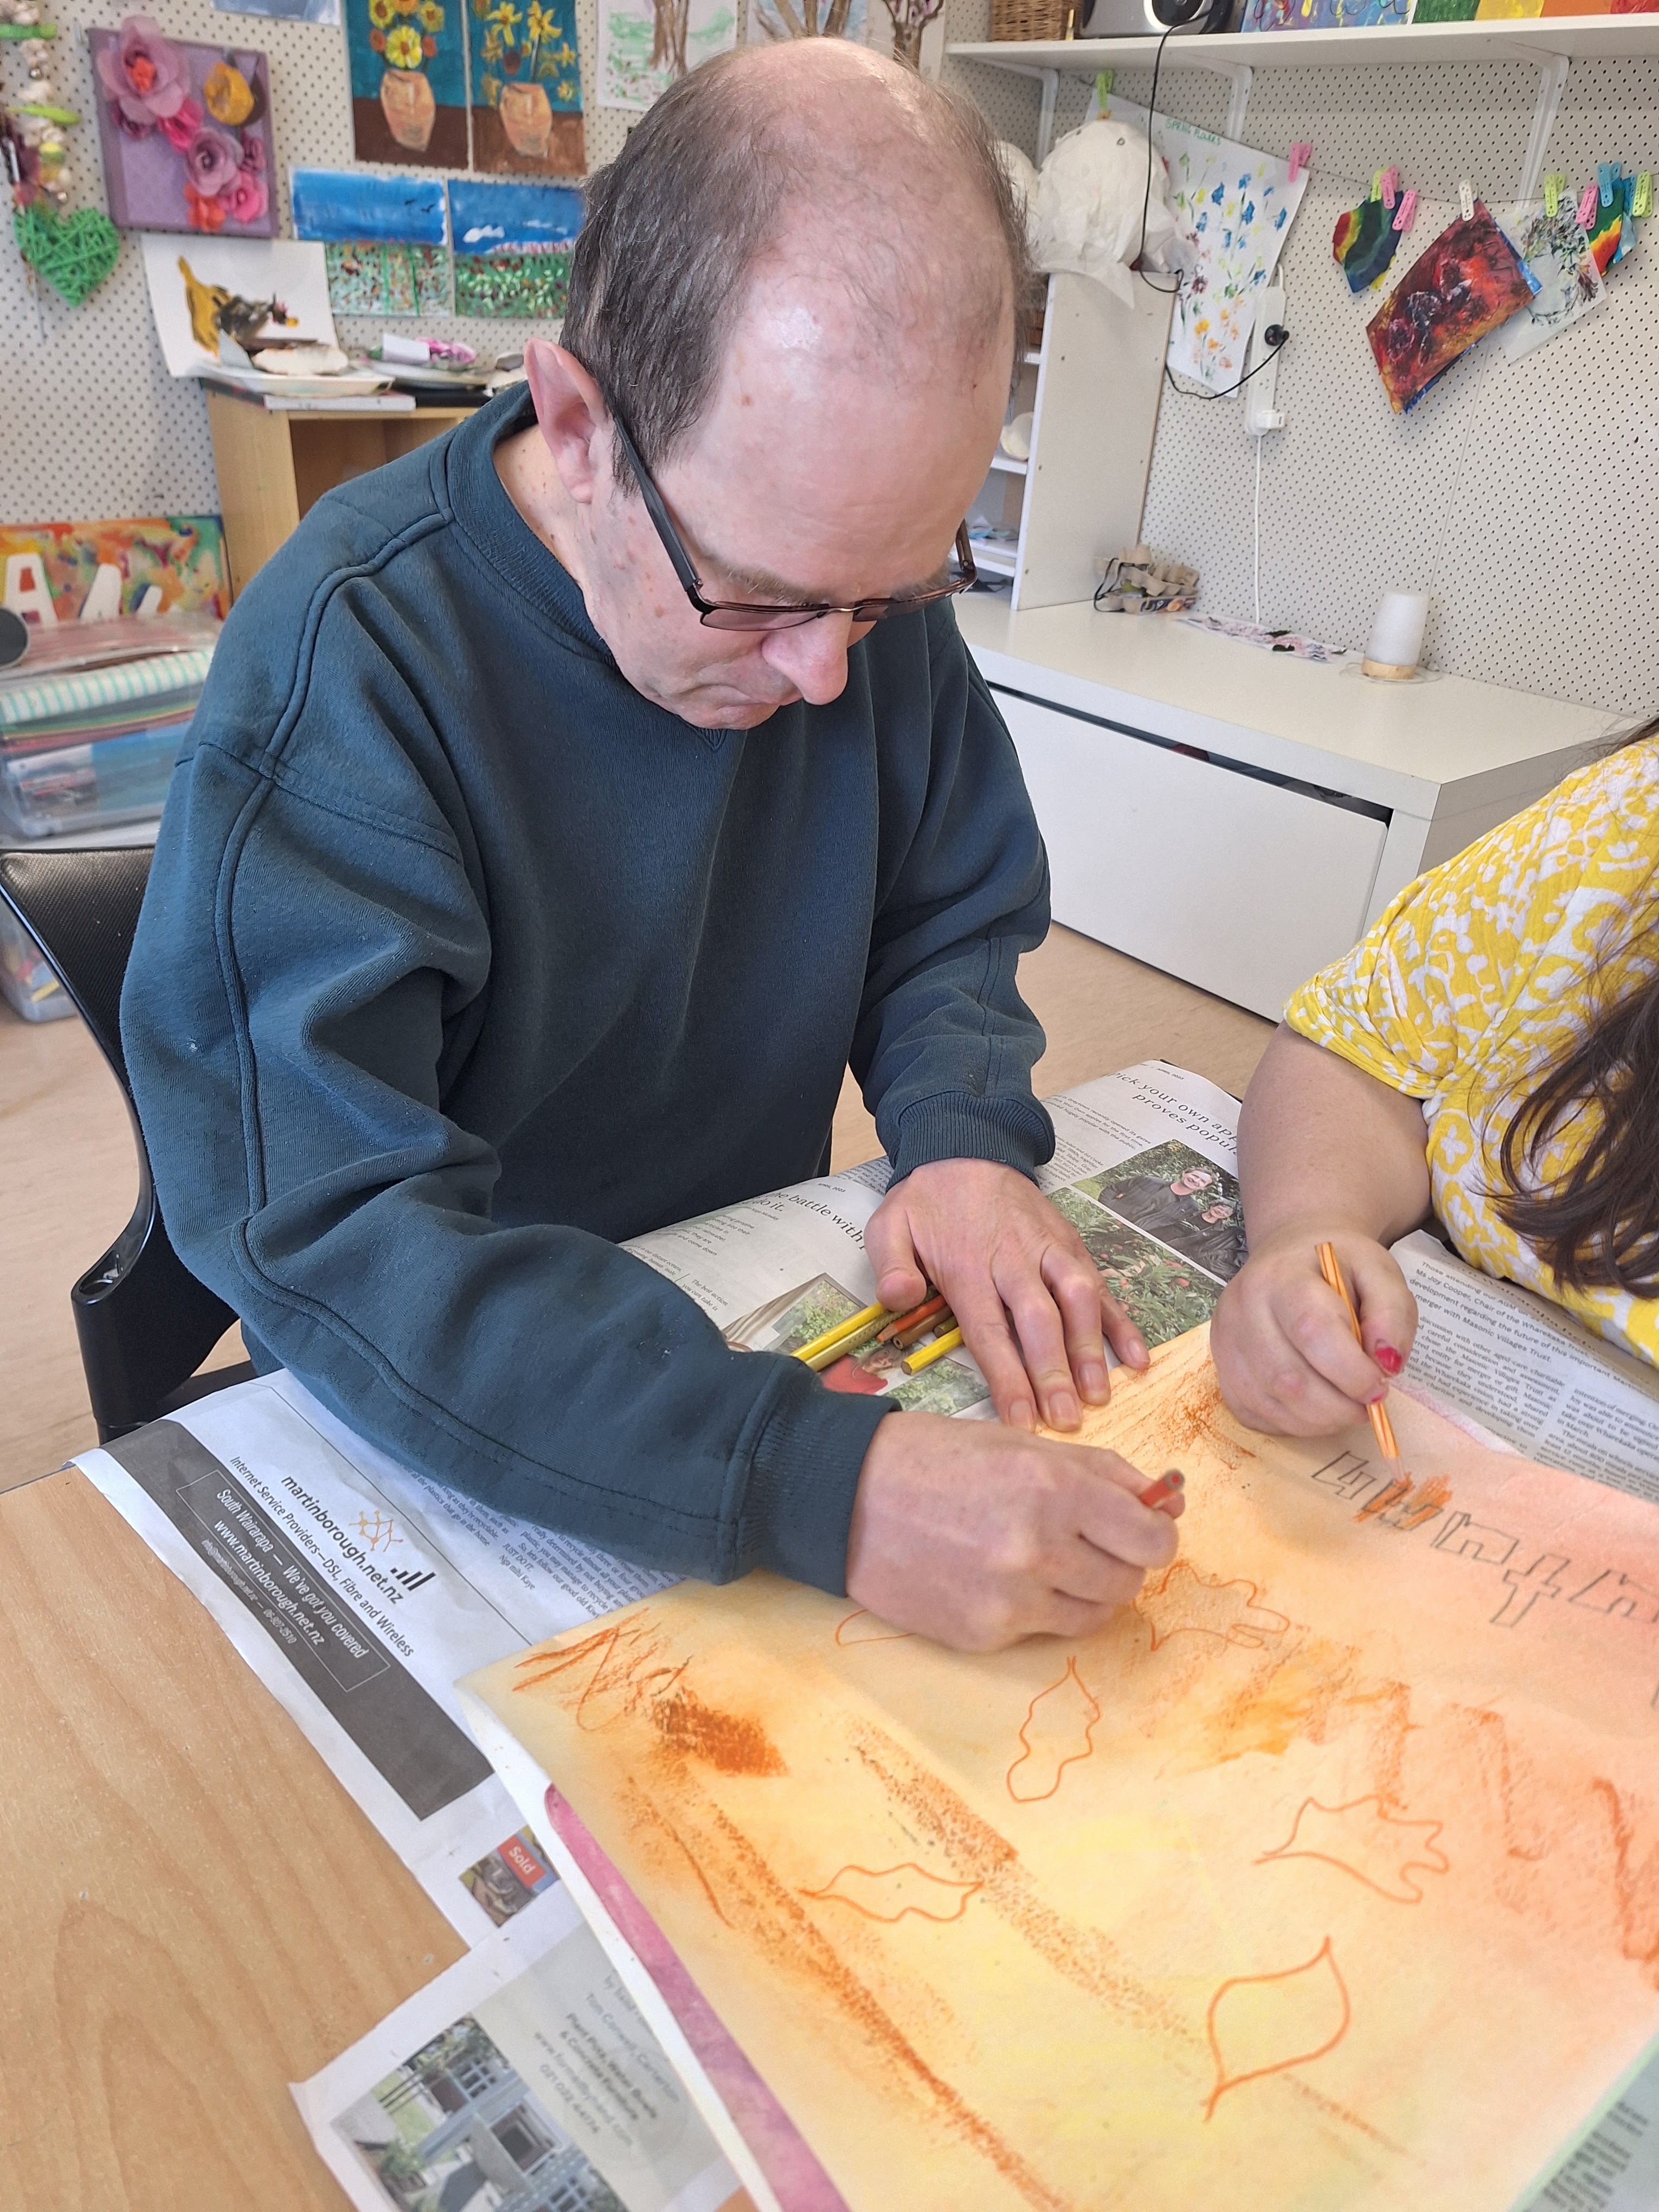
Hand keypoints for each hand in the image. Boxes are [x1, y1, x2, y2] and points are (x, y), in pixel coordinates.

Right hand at [846, 1412, 1182, 1649]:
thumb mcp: (1022, 1443)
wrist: (845, 1497)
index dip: (1155, 1532)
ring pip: (1094, 1613)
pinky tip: (998, 1576)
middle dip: (1119, 1560)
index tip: (1142, 1527)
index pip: (1153, 1538)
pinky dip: (1037, 1608)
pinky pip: (1044, 1630)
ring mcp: (1011, 1600)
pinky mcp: (984, 1635)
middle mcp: (1039, 1550)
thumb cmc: (936, 1459)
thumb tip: (1167, 1503)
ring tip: (1042, 1559)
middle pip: (1130, 1581)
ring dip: (1084, 1589)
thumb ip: (1101, 1473)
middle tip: (1086, 1539)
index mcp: (1055, 1489)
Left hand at [864, 1159, 1146, 1431]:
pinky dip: (1120, 1319)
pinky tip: (1136, 1355)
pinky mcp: (1070, 1242)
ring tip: (1100, 1394)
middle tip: (1067, 1420)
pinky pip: (1100, 1281)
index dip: (1009, 1378)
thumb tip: (899, 1299)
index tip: (1023, 1420)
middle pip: (1039, 1320)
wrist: (964, 1147)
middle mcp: (1014, 1257)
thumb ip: (891, 1265)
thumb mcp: (889, 1225)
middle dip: (1054, 1373)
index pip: (990, 1330)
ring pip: (1077, 1297)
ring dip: (1091, 1347)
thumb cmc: (927, 1200)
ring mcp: (1048, 1249)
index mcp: (968, 1264)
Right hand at [1210, 1223, 1418, 1435]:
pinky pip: (1254, 1415)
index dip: (1351, 1372)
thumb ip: (1392, 1314)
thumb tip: (1387, 1365)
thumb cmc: (1339, 1269)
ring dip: (1318, 1421)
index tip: (1381, 1386)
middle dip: (1338, 1408)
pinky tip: (1314, 1407)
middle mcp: (1243, 1307)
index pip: (1312, 1332)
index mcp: (1283, 1276)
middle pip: (1288, 1379)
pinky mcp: (1221, 1370)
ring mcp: (1224, 1341)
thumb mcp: (1380, 1274)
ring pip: (1271, 1403)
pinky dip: (1292, 1423)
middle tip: (1367, 1405)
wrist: (1292, 1256)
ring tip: (1345, 1407)